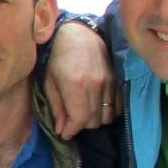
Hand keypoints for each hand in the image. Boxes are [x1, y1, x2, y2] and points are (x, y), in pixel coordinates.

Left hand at [44, 21, 118, 138]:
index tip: (65, 132)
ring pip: (107, 117)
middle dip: (80, 125)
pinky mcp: (118, 80)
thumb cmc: (58, 59)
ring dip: (95, 120)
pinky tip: (96, 105)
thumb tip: (62, 131)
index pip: (80, 119)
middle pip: (93, 121)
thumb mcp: (49, 83)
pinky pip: (117, 107)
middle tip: (71, 119)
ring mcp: (110, 82)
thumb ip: (57, 108)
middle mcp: (95, 84)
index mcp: (75, 84)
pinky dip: (107, 112)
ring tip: (84, 111)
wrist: (79, 35)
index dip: (72, 130)